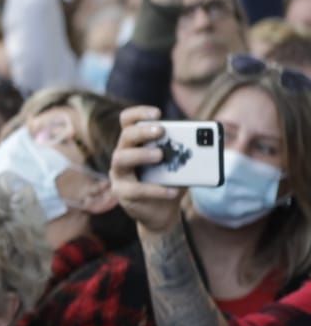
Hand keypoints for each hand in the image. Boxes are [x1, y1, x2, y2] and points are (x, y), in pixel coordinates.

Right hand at [110, 105, 183, 235]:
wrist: (163, 212)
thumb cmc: (170, 182)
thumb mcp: (180, 164)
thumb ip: (185, 153)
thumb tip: (205, 145)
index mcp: (135, 143)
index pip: (127, 121)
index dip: (138, 114)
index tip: (157, 113)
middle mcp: (123, 154)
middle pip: (125, 136)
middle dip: (142, 131)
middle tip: (161, 131)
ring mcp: (119, 174)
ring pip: (121, 158)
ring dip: (141, 155)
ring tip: (160, 156)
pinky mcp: (123, 193)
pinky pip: (136, 190)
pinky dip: (156, 189)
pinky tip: (172, 191)